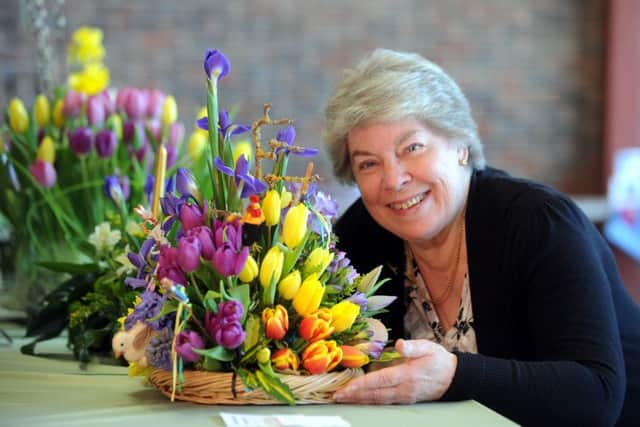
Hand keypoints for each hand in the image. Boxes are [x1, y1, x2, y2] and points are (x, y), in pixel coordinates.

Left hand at [333, 339, 456, 403]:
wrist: (454, 378)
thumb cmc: (439, 360)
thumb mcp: (428, 347)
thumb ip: (413, 346)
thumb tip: (399, 344)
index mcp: (407, 375)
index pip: (380, 381)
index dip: (362, 385)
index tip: (347, 388)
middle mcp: (403, 389)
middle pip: (374, 394)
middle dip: (354, 396)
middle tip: (337, 396)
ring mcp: (403, 396)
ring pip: (377, 400)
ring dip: (359, 400)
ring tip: (344, 399)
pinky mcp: (404, 399)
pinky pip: (383, 401)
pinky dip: (369, 401)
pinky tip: (360, 399)